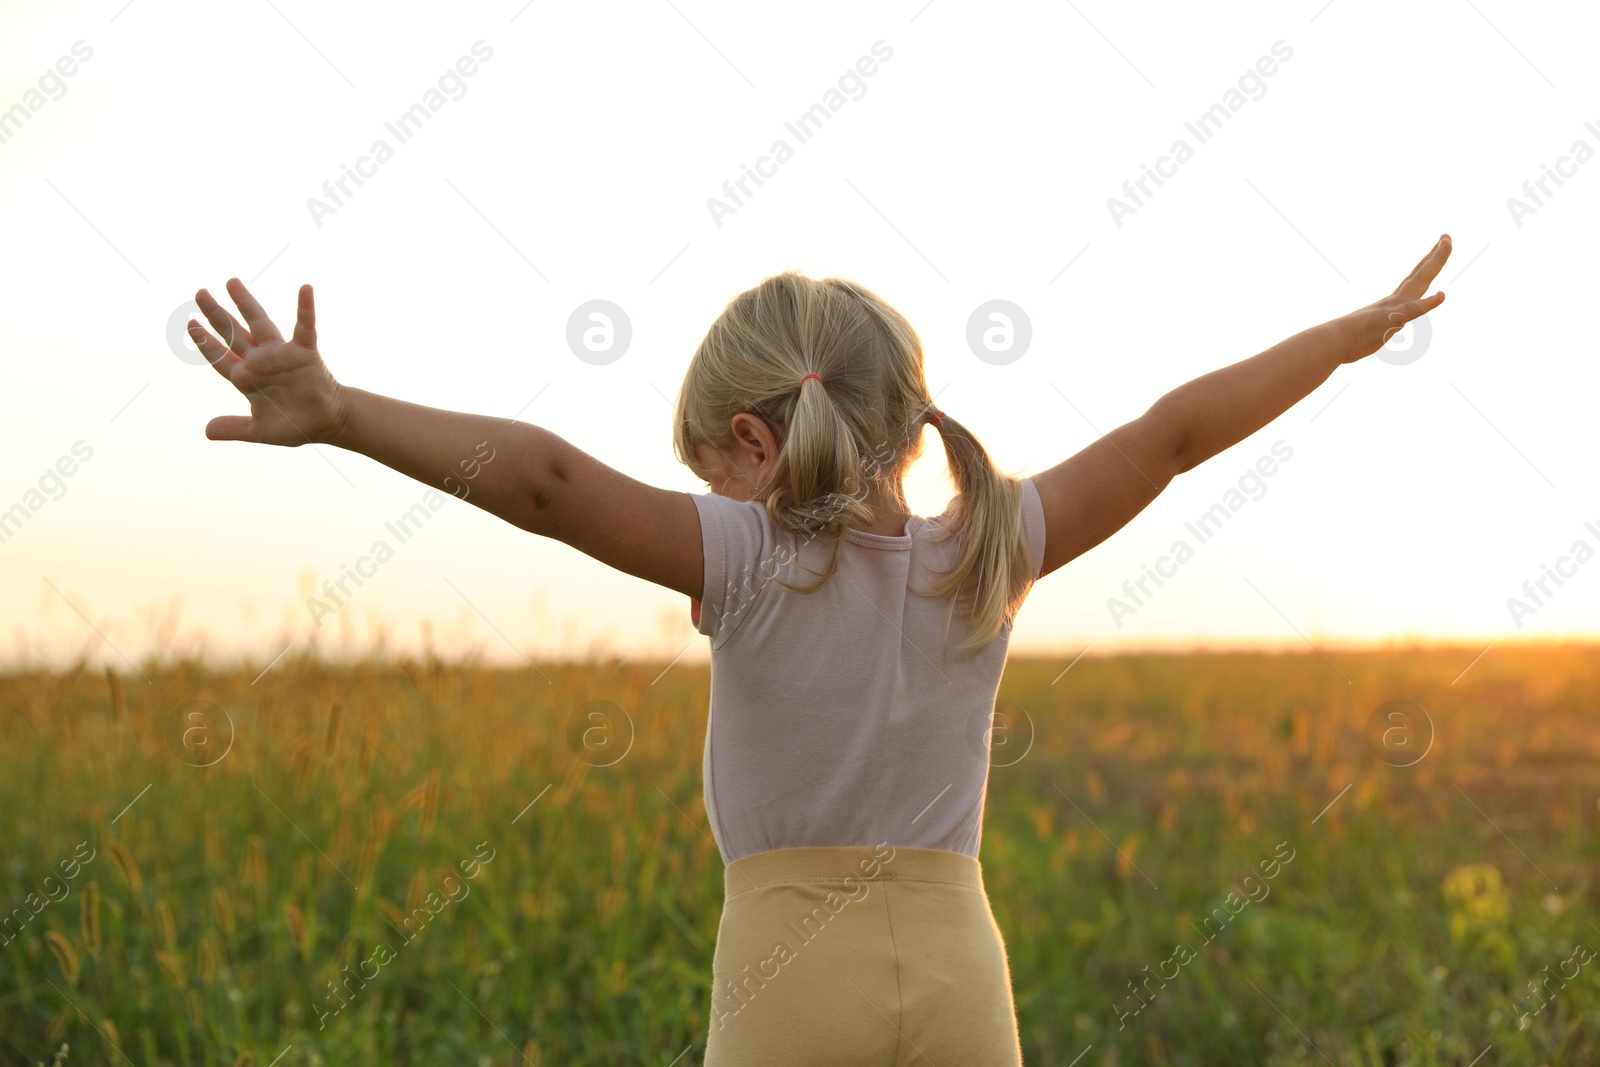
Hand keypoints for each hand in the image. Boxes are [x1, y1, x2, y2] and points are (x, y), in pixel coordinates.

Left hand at [189, 279, 347, 445]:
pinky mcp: (305, 352)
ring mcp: (281, 354)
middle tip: (199, 293)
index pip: (220, 355)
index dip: (205, 341)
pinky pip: (304, 326)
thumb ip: (234, 428)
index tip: (190, 324)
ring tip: (230, 282)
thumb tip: (207, 432)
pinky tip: (305, 289)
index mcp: (247, 378)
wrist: (328, 424)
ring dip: (245, 302)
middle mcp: (261, 361)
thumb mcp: (259, 430)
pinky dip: (305, 308)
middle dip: (215, 313)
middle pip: (233, 332)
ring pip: (259, 323)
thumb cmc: (296, 426)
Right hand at [1342, 234, 1450, 362]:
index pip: (1416, 278)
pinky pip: (1412, 311)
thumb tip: (1375, 329)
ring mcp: (1395, 308)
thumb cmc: (1347, 338)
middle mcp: (1396, 300)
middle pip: (1422, 273)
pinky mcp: (1392, 321)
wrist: (1333, 341)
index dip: (1429, 262)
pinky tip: (1441, 296)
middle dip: (1436, 255)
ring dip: (1435, 263)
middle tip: (1447, 236)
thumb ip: (1377, 328)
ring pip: (1420, 282)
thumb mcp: (1369, 331)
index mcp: (1393, 301)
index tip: (1439, 245)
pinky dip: (1428, 303)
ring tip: (1446, 245)